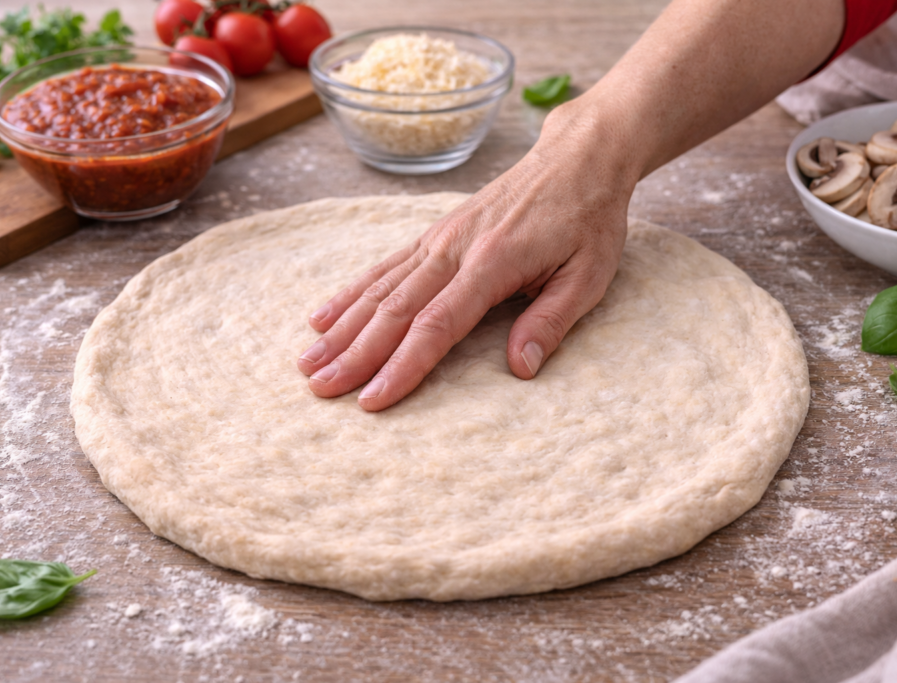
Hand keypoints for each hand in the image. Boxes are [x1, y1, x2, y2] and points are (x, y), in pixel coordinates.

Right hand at [297, 99, 637, 410]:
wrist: (577, 157)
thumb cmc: (588, 220)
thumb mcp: (589, 274)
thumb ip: (552, 321)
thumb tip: (519, 369)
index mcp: (493, 263)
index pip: (437, 324)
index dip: (403, 366)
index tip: (372, 400)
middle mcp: (454, 249)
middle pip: (394, 309)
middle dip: (355, 354)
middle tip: (320, 390)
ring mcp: (438, 239)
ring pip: (380, 288)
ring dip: (342, 328)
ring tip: (307, 362)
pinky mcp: (434, 233)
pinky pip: (384, 266)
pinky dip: (351, 292)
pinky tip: (323, 316)